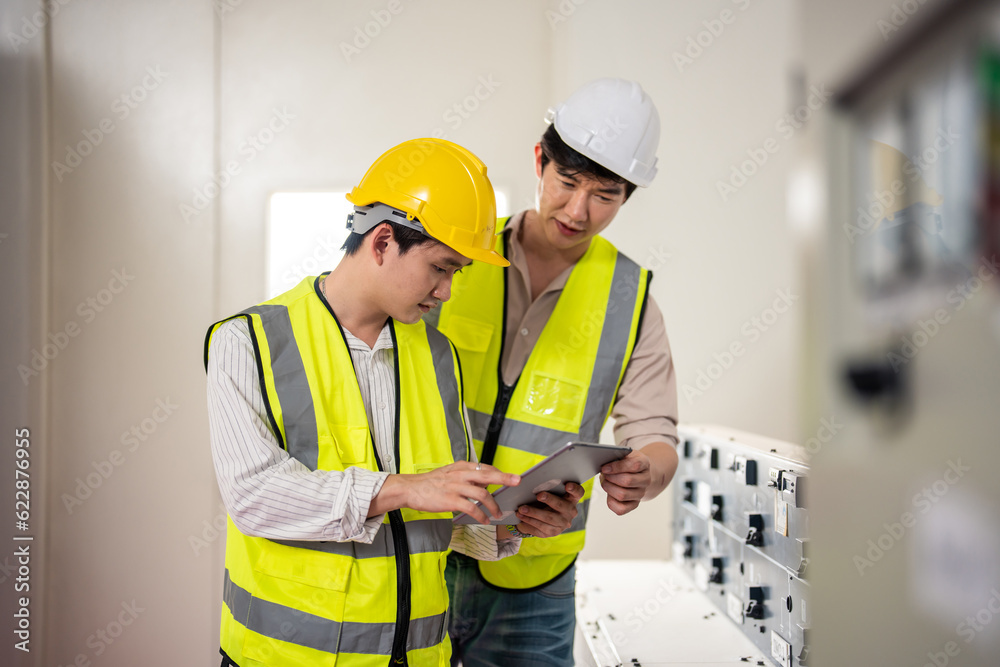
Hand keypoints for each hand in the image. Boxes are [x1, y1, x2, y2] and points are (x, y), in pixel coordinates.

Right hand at [371, 461, 519, 524]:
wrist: (410, 489)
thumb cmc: (430, 483)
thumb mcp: (449, 473)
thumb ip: (466, 476)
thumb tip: (483, 484)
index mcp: (461, 467)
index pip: (485, 468)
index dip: (499, 473)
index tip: (509, 478)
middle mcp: (461, 474)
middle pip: (488, 475)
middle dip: (504, 478)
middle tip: (517, 481)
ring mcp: (456, 487)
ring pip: (482, 494)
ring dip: (493, 506)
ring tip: (498, 514)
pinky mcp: (451, 500)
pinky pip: (472, 508)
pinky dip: (481, 515)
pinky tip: (484, 520)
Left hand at [513, 482, 584, 537]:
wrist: (541, 518)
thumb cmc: (545, 500)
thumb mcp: (548, 493)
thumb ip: (546, 487)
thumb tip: (532, 482)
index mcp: (572, 498)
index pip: (578, 492)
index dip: (574, 489)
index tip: (567, 485)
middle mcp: (570, 511)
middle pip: (561, 505)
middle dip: (549, 500)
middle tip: (538, 495)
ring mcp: (563, 523)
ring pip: (549, 518)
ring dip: (534, 513)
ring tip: (521, 509)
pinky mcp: (554, 532)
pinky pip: (541, 527)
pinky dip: (529, 522)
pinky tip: (521, 518)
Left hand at [600, 450, 651, 514]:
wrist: (640, 474)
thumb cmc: (628, 463)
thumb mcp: (625, 454)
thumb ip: (616, 456)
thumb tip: (602, 462)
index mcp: (644, 464)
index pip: (634, 465)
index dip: (617, 467)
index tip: (604, 467)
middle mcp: (645, 480)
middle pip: (627, 481)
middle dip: (611, 478)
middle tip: (604, 474)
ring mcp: (641, 494)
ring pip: (622, 495)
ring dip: (609, 488)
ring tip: (605, 482)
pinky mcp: (634, 505)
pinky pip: (621, 509)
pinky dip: (611, 502)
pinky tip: (609, 494)